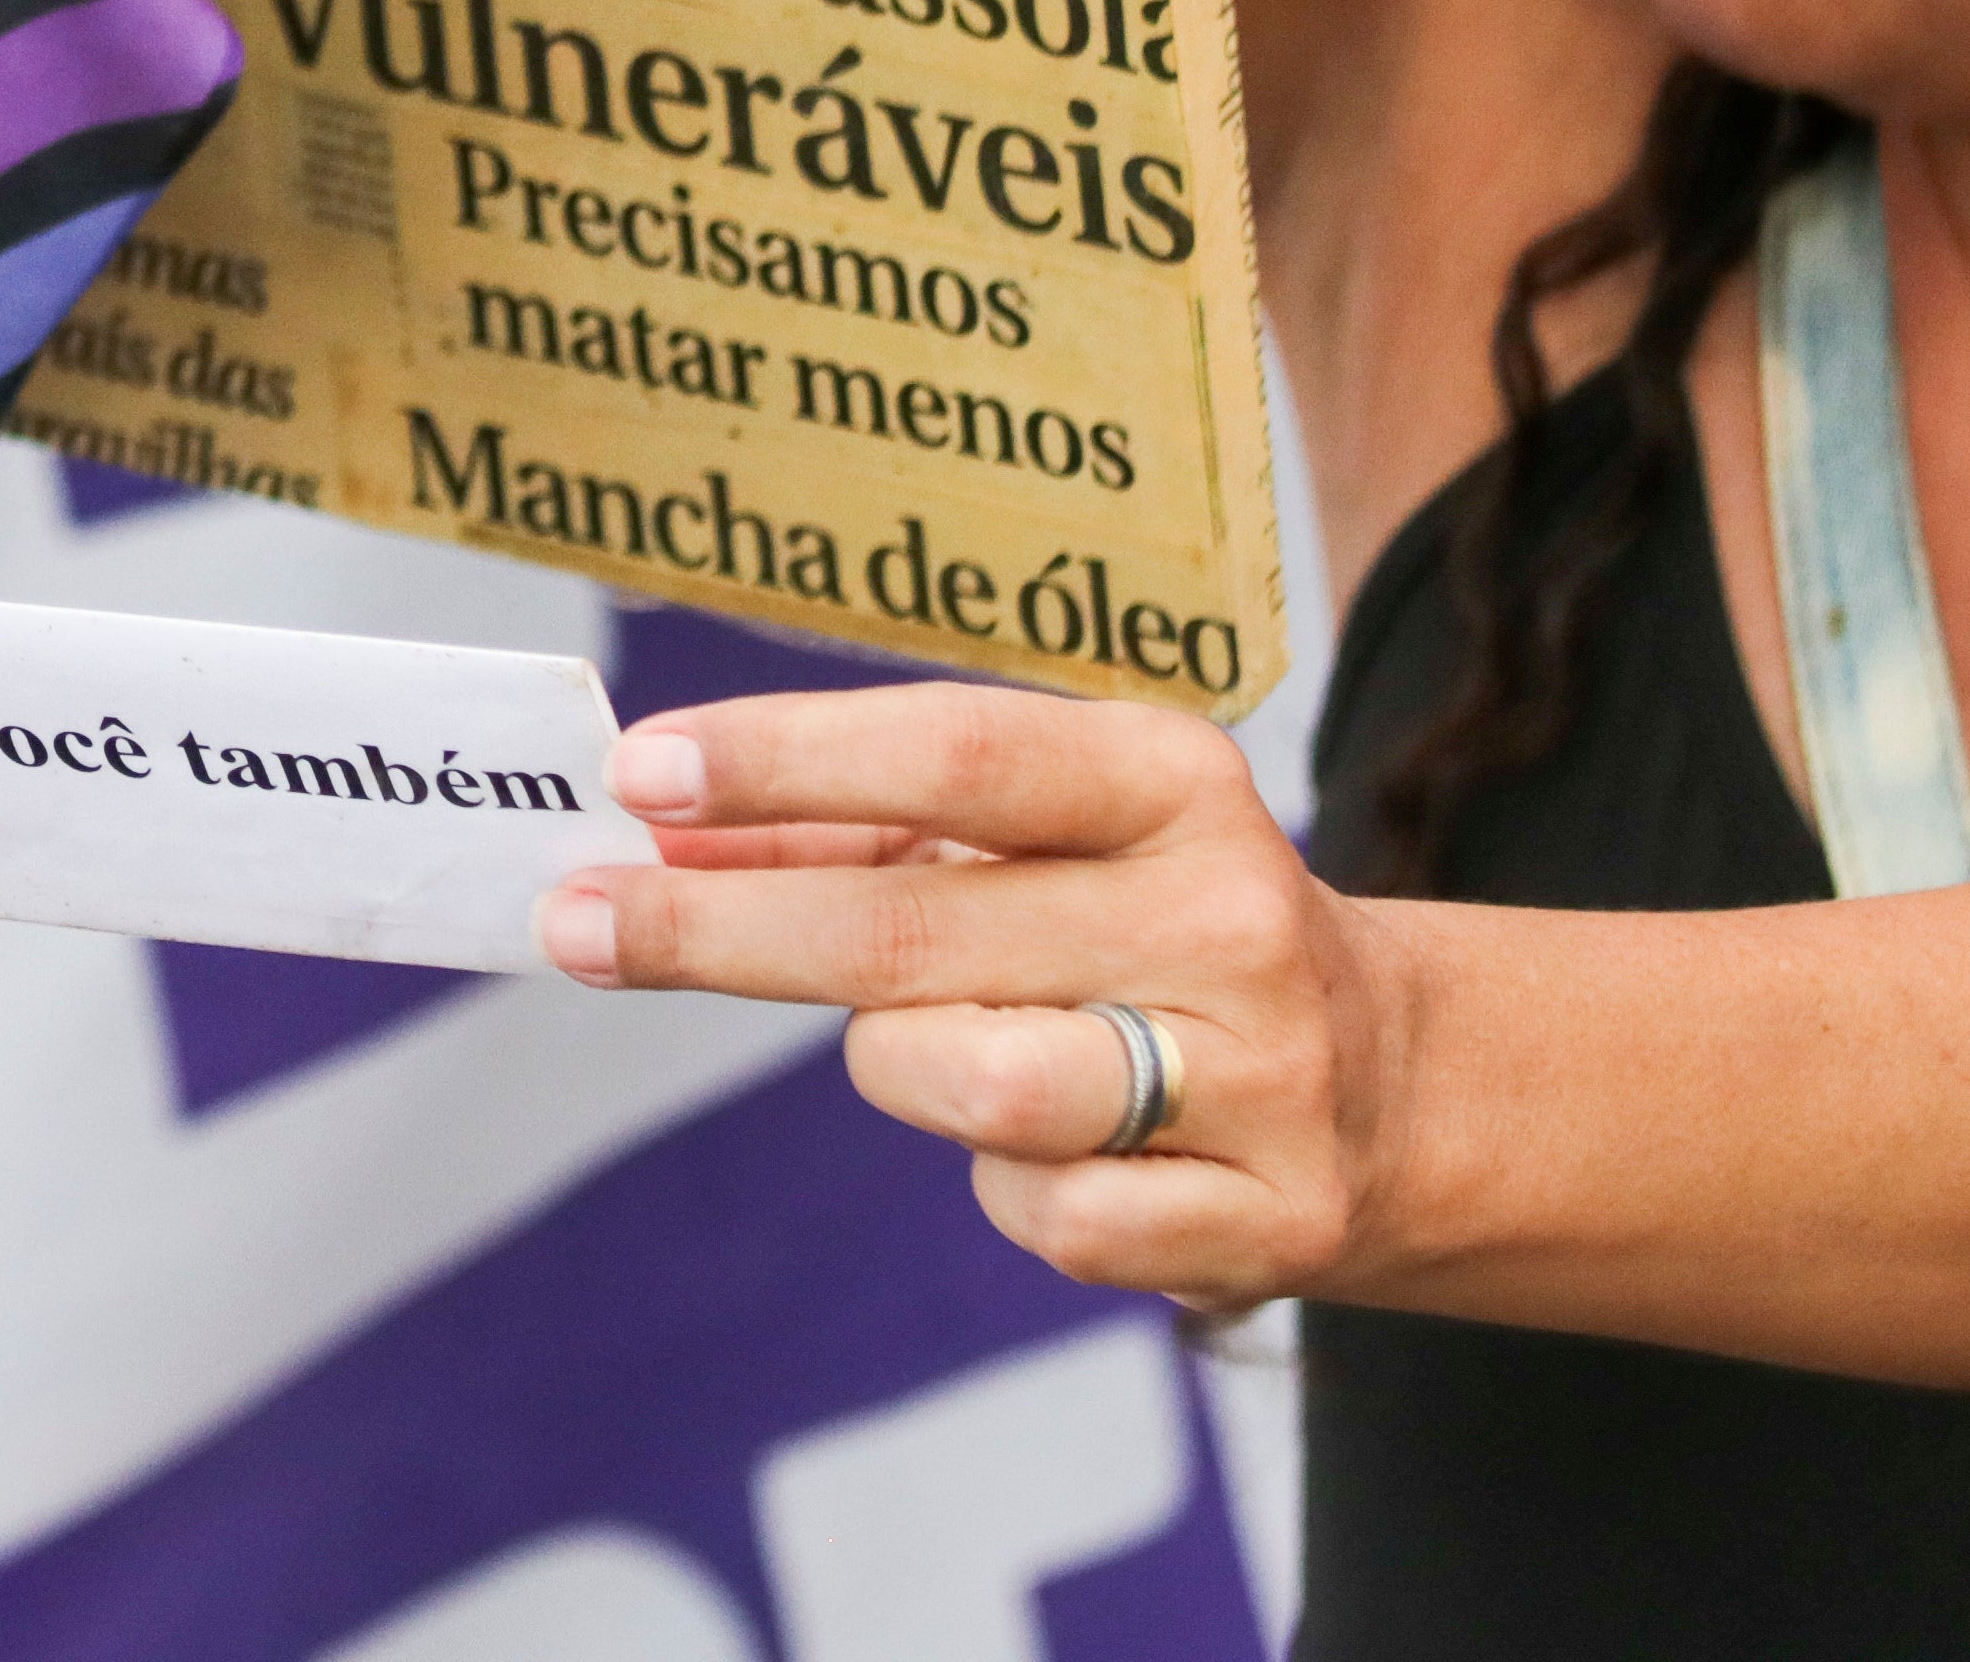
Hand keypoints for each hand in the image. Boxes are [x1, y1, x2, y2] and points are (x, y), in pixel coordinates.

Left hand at [543, 682, 1394, 1308]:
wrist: (1393, 1084)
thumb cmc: (1144, 925)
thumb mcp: (1033, 839)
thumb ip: (849, 829)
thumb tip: (658, 825)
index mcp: (1172, 779)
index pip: (958, 750)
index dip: (792, 759)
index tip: (642, 769)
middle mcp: (1227, 912)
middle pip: (915, 931)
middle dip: (718, 930)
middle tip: (575, 922)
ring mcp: (1259, 1072)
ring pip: (968, 1082)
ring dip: (897, 1067)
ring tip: (935, 1045)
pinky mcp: (1264, 1217)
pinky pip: (1041, 1212)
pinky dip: (1007, 1183)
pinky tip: (1061, 1144)